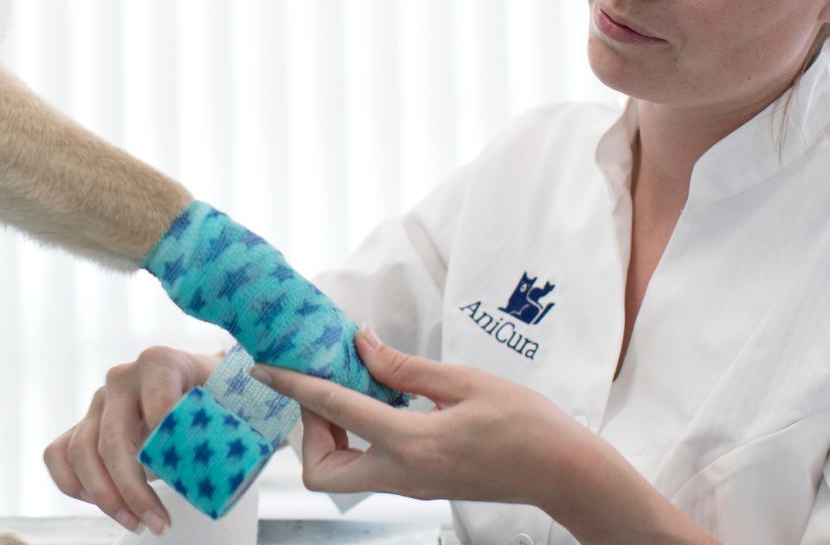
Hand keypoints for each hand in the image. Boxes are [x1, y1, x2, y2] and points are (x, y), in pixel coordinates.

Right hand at [42, 345, 220, 533]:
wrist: (200, 387)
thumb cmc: (218, 397)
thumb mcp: (234, 396)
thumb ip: (234, 406)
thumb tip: (226, 429)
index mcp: (160, 363)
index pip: (156, 401)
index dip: (163, 438)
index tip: (177, 475)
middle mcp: (122, 378)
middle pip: (112, 438)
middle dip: (132, 489)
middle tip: (159, 523)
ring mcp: (99, 402)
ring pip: (80, 451)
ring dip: (105, 496)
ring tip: (137, 524)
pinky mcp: (84, 424)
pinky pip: (58, 454)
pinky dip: (73, 485)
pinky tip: (107, 505)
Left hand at [249, 328, 588, 505]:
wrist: (564, 473)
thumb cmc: (527, 424)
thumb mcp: (465, 382)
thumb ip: (404, 367)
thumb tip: (360, 344)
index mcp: (411, 443)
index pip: (334, 410)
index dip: (293, 385)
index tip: (265, 368)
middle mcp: (402, 474)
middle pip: (320, 470)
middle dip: (307, 429)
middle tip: (325, 386)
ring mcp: (410, 486)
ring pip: (340, 474)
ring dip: (331, 434)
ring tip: (354, 389)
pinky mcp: (420, 486)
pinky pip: (368, 468)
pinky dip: (357, 438)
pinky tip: (379, 404)